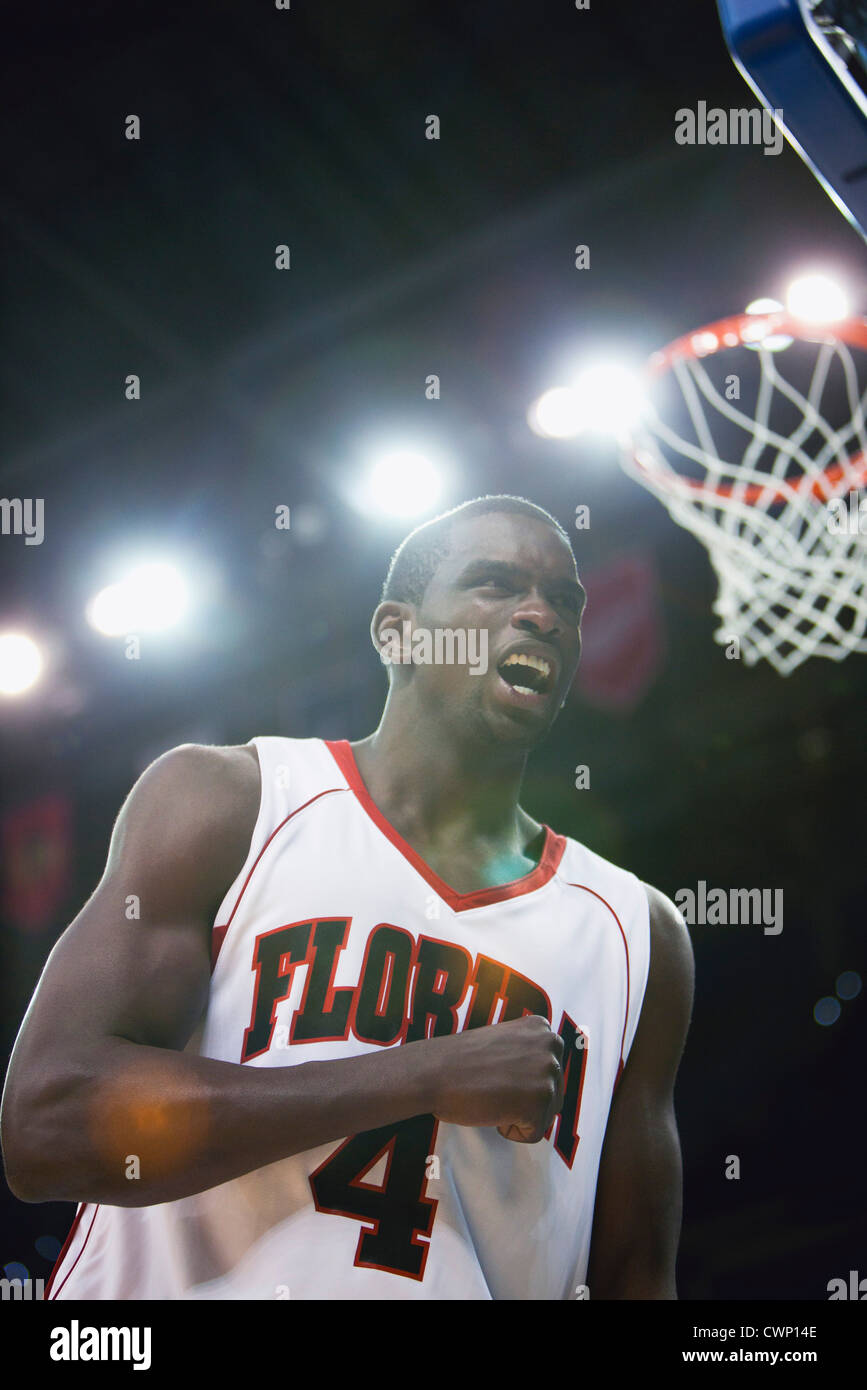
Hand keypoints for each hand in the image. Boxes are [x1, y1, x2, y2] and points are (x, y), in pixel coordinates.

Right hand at [425, 1014, 564, 1143]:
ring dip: (518, 1116)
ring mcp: (547, 1073)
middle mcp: (551, 1045)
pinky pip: (533, 1135)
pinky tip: (492, 1110)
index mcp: (541, 1028)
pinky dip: (511, 1131)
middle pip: (552, 1095)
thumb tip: (543, 1076)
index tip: (497, 1073)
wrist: (434, 1071)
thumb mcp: (505, 1041)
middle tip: (493, 1086)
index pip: (549, 1071)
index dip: (521, 1082)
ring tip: (493, 1096)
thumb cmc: (461, 1061)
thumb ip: (529, 1051)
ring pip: (544, 1116)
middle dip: (525, 1102)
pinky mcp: (538, 1102)